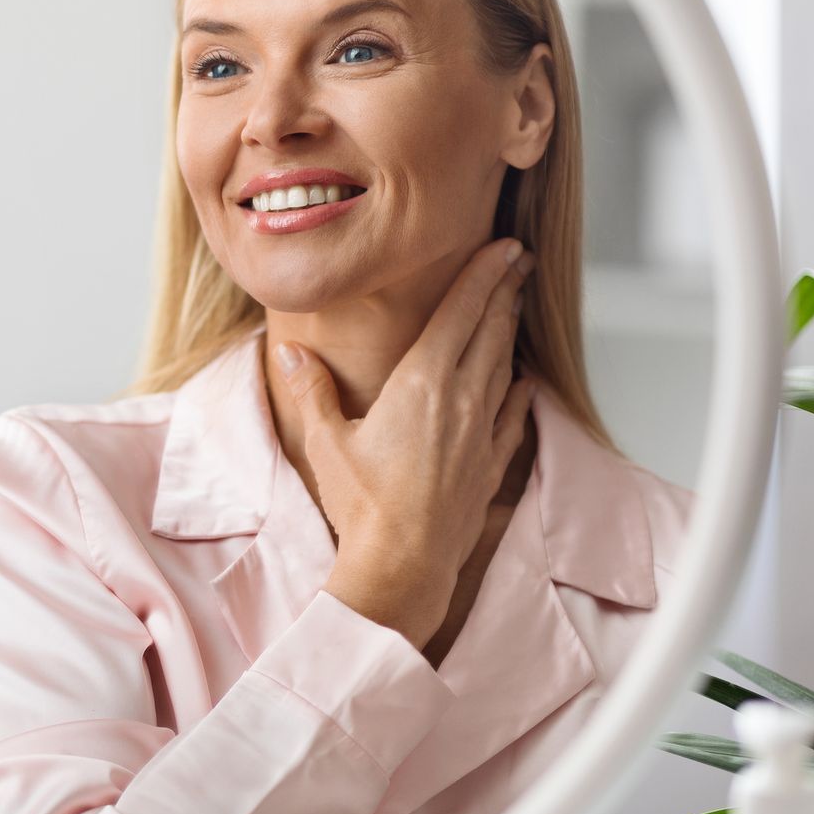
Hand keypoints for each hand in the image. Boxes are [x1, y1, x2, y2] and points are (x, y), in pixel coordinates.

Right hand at [274, 237, 535, 650]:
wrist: (404, 565)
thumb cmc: (363, 504)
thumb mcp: (327, 441)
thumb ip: (311, 390)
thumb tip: (289, 350)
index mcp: (422, 384)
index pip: (459, 315)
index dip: (482, 277)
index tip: (502, 247)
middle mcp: (460, 401)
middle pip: (489, 333)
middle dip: (503, 292)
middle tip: (519, 261)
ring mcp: (480, 434)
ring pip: (502, 369)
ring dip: (510, 334)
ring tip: (516, 306)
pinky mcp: (487, 467)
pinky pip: (511, 419)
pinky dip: (518, 395)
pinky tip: (523, 384)